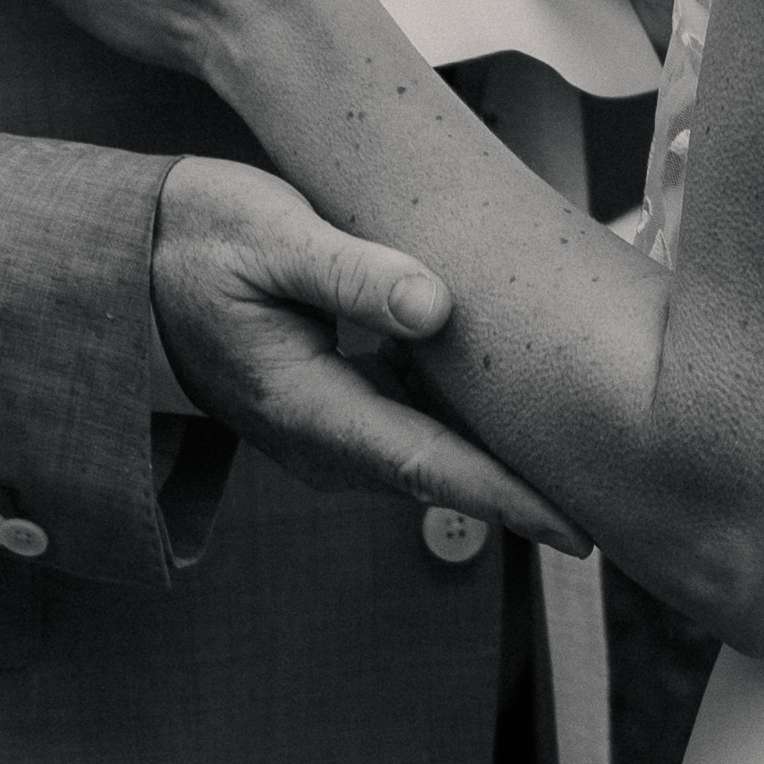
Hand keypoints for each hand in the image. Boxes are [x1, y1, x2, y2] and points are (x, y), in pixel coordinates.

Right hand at [148, 156, 583, 551]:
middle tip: (625, 509)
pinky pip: (421, 434)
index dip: (506, 498)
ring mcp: (330, 434)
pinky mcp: (341, 412)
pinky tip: (530, 413)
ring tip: (596, 472)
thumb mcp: (269, 236)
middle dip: (528, 497)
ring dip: (506, 469)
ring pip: (436, 460)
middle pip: (445, 479)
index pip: (427, 465)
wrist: (138, 259)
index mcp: (308, 407)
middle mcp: (321, 441)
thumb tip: (432, 307)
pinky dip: (475, 432)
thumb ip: (350, 271)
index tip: (575, 528)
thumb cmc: (202, 239)